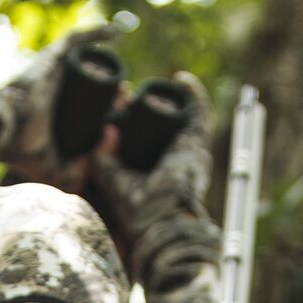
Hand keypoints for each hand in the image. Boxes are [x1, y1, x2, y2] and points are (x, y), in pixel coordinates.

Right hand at [0, 25, 118, 189]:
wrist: (2, 128)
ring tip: (124, 82)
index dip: (108, 112)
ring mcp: (54, 70)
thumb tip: (87, 174)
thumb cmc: (22, 148)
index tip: (122, 118)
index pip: (88, 109)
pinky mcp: (53, 56)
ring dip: (108, 69)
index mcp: (57, 112)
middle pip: (92, 86)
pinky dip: (97, 34)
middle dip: (112, 93)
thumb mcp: (53, 168)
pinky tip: (117, 33)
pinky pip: (78, 40)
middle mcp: (56, 88)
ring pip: (88, 63)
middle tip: (127, 100)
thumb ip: (71, 175)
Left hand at [87, 72, 213, 271]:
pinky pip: (199, 113)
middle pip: (157, 122)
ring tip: (140, 87)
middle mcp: (172, 157)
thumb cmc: (139, 213)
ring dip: (161, 98)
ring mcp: (186, 149)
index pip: (141, 135)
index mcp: (153, 167)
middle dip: (137, 106)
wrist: (160, 222)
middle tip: (120, 93)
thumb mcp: (112, 181)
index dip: (125, 118)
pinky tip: (180, 79)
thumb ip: (103, 161)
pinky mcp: (196, 144)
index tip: (112, 105)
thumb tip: (102, 134)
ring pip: (177, 116)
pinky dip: (193, 94)